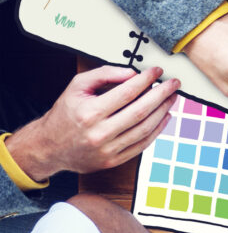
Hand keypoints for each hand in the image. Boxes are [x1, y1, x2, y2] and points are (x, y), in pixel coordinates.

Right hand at [6, 66, 178, 178]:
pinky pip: (142, 145)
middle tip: (174, 84)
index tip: (157, 71)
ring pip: (145, 129)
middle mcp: (99, 133)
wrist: (48, 147)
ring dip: (163, 111)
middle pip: (141, 111)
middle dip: (162, 95)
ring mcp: (107, 150)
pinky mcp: (113, 161)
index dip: (146, 80)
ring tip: (171, 98)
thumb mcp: (77, 87)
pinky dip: (157, 130)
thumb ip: (104, 74)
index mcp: (89, 113)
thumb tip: (133, 73)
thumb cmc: (65, 113)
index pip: (127, 92)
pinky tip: (164, 116)